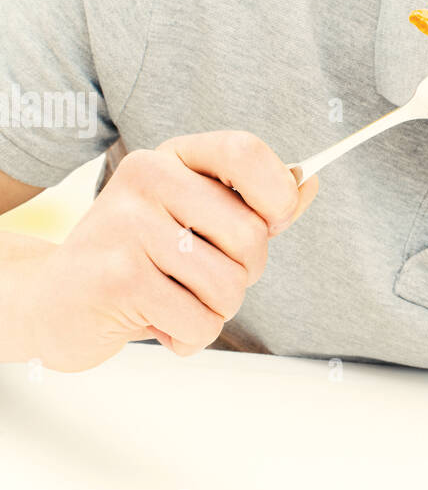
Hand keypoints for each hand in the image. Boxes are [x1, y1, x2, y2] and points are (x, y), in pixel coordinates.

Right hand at [31, 130, 318, 371]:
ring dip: (216, 312)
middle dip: (245, 274)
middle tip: (204, 280)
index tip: (273, 223)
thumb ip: (254, 205)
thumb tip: (309, 182)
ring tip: (176, 302)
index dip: (277, 194)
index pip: (244, 151)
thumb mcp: (194, 223)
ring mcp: (127, 225)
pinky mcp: (118, 277)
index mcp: (171, 158)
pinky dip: (189, 338)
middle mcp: (146, 179)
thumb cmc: (139, 263)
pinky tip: (156, 324)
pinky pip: (199, 323)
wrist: (55, 303)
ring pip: (229, 286)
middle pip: (250, 234)